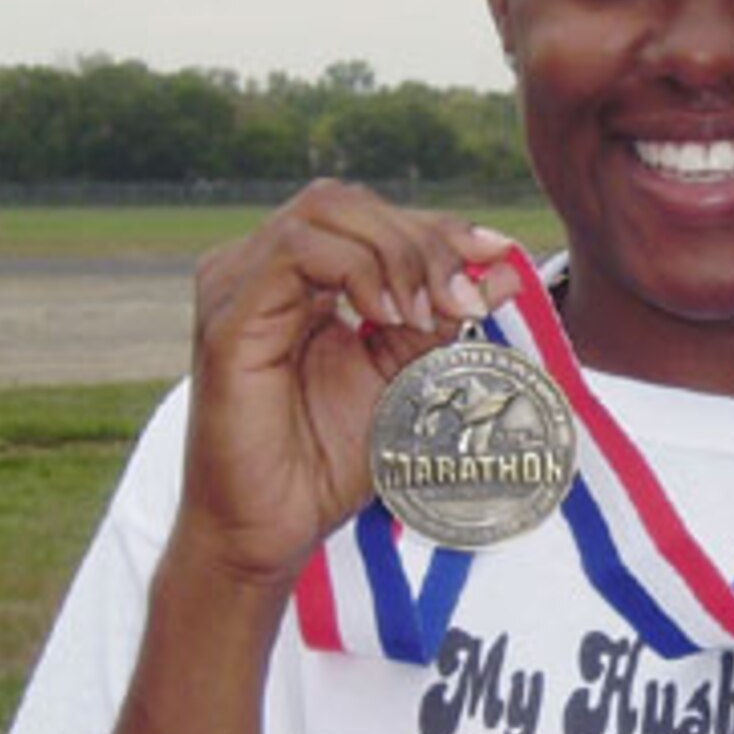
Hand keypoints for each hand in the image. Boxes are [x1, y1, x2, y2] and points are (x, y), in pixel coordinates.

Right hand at [176, 181, 522, 586]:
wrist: (268, 531)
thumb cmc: (323, 464)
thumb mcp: (404, 379)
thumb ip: (444, 320)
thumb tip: (504, 270)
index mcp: (294, 279)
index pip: (370, 219)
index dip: (438, 228)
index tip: (498, 254)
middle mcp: (257, 269)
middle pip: (349, 202)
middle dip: (424, 240)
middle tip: (466, 298)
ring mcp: (236, 287)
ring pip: (326, 212)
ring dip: (397, 253)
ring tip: (428, 314)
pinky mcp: (229, 317)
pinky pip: (296, 254)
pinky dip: (357, 271)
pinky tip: (390, 317)